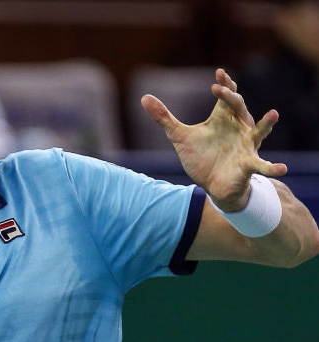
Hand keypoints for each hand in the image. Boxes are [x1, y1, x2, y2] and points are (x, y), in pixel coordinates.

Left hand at [141, 68, 286, 210]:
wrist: (211, 184)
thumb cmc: (200, 157)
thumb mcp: (179, 136)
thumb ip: (163, 117)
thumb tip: (144, 97)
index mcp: (222, 119)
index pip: (226, 97)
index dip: (225, 84)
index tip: (219, 73)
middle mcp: (237, 128)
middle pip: (238, 107)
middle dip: (231, 97)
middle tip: (221, 88)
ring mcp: (246, 146)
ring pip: (258, 132)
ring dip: (266, 124)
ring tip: (273, 115)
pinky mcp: (249, 165)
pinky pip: (263, 166)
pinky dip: (272, 168)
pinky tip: (282, 169)